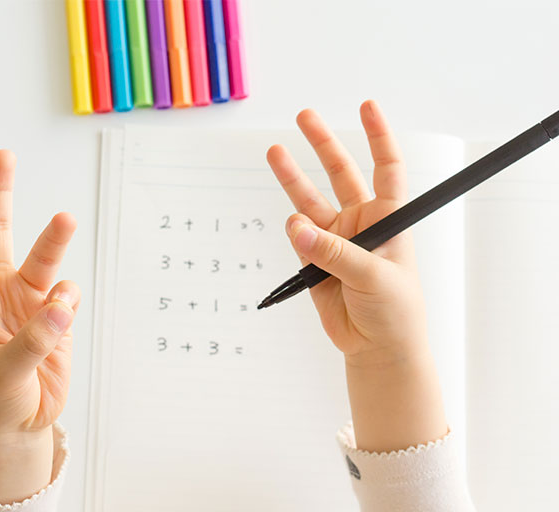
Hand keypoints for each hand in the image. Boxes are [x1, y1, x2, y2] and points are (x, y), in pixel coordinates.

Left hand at [0, 150, 79, 502]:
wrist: (18, 425)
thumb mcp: (2, 375)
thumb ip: (33, 340)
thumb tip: (63, 302)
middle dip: (0, 193)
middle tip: (3, 155)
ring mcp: (30, 304)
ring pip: (44, 258)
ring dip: (54, 238)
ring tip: (65, 219)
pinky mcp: (58, 319)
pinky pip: (69, 295)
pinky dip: (70, 300)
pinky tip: (64, 314)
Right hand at [268, 101, 446, 450]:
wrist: (376, 348)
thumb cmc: (394, 310)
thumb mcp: (374, 277)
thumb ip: (334, 252)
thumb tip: (296, 227)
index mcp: (389, 219)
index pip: (386, 168)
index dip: (378, 136)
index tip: (367, 106)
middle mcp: (361, 223)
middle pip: (341, 173)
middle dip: (323, 145)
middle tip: (305, 117)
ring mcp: (335, 240)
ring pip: (310, 200)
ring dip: (292, 177)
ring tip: (276, 151)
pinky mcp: (314, 261)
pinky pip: (298, 237)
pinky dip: (293, 231)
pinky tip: (294, 229)